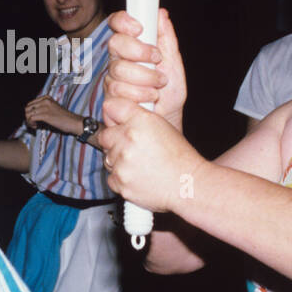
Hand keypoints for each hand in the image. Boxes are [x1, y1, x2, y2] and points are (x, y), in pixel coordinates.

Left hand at [23, 95, 77, 134]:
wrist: (73, 122)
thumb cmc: (64, 118)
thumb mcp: (52, 108)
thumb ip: (43, 108)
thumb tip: (31, 115)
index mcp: (46, 98)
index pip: (30, 104)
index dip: (30, 112)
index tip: (34, 119)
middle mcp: (45, 100)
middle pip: (27, 108)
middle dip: (28, 117)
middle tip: (33, 123)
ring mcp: (45, 107)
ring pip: (28, 113)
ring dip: (29, 121)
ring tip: (35, 125)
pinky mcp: (45, 115)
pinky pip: (31, 118)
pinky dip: (31, 124)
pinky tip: (36, 127)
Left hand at [100, 81, 204, 215]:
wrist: (187, 183)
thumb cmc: (178, 156)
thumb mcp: (162, 125)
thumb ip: (136, 117)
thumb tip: (114, 116)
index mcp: (140, 121)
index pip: (111, 107)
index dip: (113, 116)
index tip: (117, 123)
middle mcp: (129, 139)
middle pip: (104, 135)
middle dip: (115, 141)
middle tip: (133, 148)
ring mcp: (122, 162)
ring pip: (107, 157)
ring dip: (118, 160)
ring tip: (140, 164)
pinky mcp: (120, 182)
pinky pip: (111, 177)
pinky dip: (121, 178)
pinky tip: (138, 176)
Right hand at [105, 9, 185, 128]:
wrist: (168, 121)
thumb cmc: (169, 93)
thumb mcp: (173, 63)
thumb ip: (166, 38)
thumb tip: (161, 14)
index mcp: (132, 47)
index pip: (117, 24)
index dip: (123, 21)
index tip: (138, 28)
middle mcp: (118, 60)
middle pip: (115, 43)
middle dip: (139, 52)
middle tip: (156, 60)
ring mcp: (112, 78)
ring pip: (119, 69)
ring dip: (145, 79)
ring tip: (158, 86)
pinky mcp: (110, 98)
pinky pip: (119, 90)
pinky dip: (140, 94)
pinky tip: (149, 98)